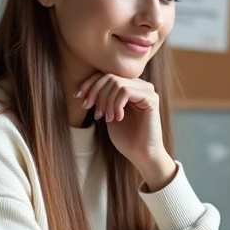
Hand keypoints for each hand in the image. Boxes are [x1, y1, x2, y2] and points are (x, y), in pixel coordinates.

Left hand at [75, 72, 173, 187]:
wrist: (141, 154)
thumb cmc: (126, 137)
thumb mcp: (108, 114)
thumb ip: (102, 99)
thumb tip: (84, 88)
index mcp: (130, 87)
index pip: (106, 74)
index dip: (90, 84)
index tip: (78, 97)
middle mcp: (140, 85)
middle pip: (110, 77)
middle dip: (96, 94)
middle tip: (95, 113)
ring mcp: (147, 90)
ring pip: (116, 83)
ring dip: (106, 102)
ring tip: (107, 118)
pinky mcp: (151, 98)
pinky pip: (125, 91)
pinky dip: (116, 105)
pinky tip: (118, 118)